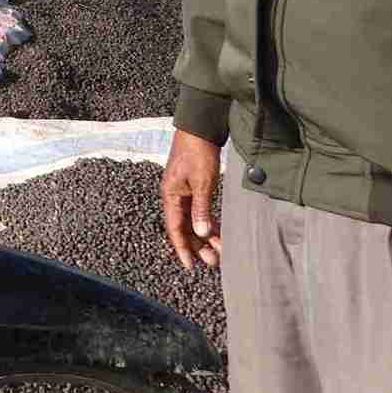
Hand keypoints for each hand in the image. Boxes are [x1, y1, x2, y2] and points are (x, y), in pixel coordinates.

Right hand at [161, 129, 222, 270]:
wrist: (200, 126)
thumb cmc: (198, 152)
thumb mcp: (202, 182)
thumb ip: (201, 209)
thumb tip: (202, 234)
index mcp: (171, 194)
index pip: (175, 228)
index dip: (183, 248)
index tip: (191, 266)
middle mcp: (174, 195)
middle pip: (184, 227)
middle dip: (198, 245)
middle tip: (214, 259)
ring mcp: (183, 190)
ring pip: (192, 220)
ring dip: (204, 234)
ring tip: (220, 248)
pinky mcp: (193, 185)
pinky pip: (198, 210)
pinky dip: (207, 221)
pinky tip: (218, 230)